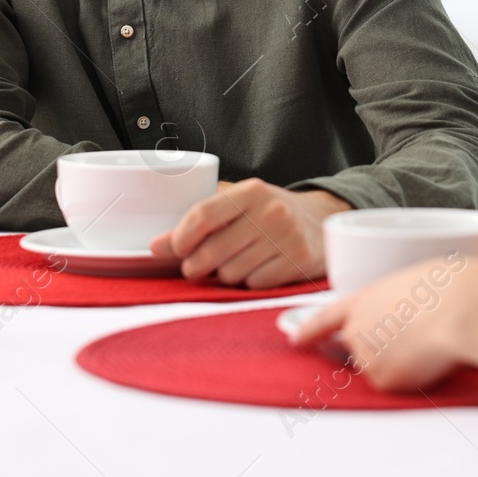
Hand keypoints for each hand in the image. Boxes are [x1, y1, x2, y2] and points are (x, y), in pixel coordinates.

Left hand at [147, 178, 349, 287]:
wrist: (321, 218)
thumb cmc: (270, 212)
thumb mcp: (239, 205)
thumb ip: (199, 222)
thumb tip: (156, 246)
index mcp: (250, 192)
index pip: (202, 215)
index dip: (180, 238)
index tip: (175, 250)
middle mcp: (270, 212)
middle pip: (212, 251)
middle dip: (196, 265)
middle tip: (197, 266)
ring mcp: (286, 237)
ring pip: (231, 273)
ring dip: (226, 274)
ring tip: (236, 262)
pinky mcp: (299, 261)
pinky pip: (254, 284)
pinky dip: (250, 282)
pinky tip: (258, 268)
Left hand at [291, 256, 477, 392]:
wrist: (458, 308)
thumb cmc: (445, 287)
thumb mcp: (409, 283)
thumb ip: (391, 305)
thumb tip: (399, 323)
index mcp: (361, 300)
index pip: (324, 320)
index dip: (307, 331)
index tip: (295, 340)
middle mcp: (355, 331)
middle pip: (356, 348)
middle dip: (378, 347)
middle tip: (410, 337)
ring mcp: (365, 357)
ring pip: (380, 367)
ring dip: (399, 360)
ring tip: (428, 341)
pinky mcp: (383, 380)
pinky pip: (397, 383)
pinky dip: (412, 375)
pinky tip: (428, 357)